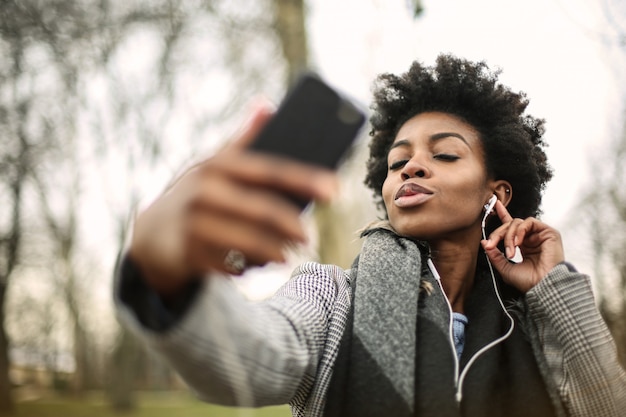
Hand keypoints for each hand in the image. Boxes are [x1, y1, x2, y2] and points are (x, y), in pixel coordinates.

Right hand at [129, 102, 338, 296]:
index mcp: (218, 165)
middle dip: (292, 225)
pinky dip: (250, 266)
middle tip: (309, 237)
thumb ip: (243, 139)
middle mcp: (204, 191)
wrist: (152, 234)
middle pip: (263, 210)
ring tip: (290, 254)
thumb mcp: (215, 164)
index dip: (304, 179)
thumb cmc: (196, 194)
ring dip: (276, 250)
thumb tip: (267, 105)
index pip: (270, 171)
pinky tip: (260, 264)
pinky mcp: (189, 254)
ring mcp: (194, 224)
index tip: (334, 190)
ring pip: (250, 241)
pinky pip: (232, 265)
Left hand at [480, 201, 564, 292]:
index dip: (503, 214)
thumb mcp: (505, 268)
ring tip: (510, 251)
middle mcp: (531, 238)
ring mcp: (539, 235)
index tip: (494, 204)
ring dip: (508, 235)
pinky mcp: (548, 232)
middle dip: (498, 233)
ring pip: (517, 223)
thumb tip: (484, 242)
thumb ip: (494, 255)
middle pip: (510, 225)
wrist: (544, 287)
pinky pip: (529, 222)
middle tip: (492, 244)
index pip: (511, 227)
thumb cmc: (529, 282)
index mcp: (523, 245)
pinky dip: (520, 230)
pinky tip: (518, 243)